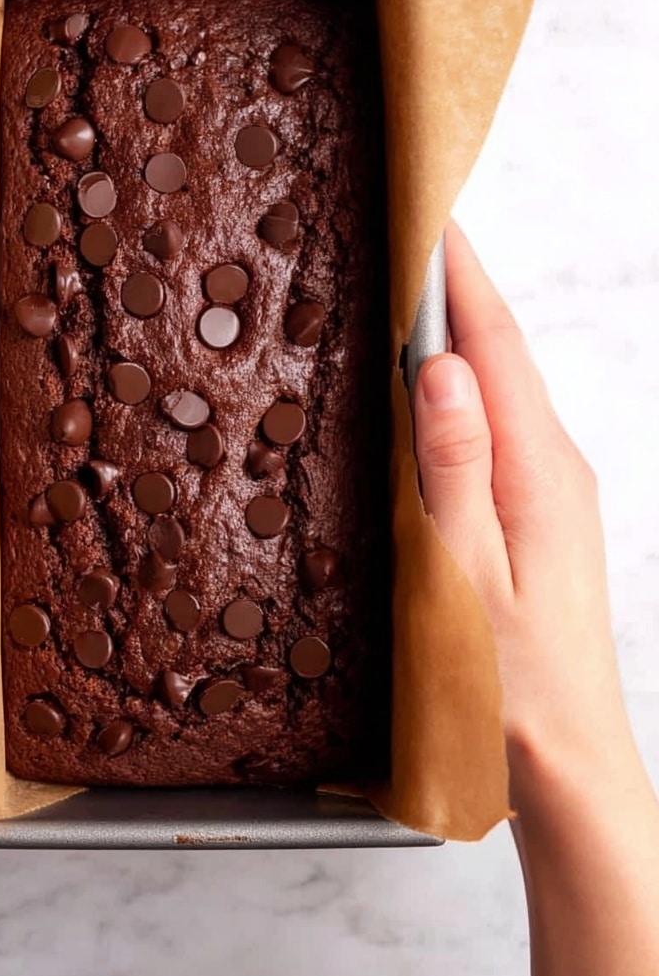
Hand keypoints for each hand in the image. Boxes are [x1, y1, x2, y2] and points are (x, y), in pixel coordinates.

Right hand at [412, 223, 658, 975]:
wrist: (567, 763)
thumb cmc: (514, 685)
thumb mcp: (470, 578)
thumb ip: (456, 473)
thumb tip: (446, 373)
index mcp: (539, 472)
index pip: (496, 347)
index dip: (461, 276)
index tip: (430, 212)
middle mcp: (552, 468)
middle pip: (501, 354)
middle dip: (458, 287)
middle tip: (407, 231)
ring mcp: (547, 490)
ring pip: (498, 388)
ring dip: (460, 332)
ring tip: (410, 288)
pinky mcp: (532, 514)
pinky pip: (494, 427)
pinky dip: (463, 387)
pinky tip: (431, 386)